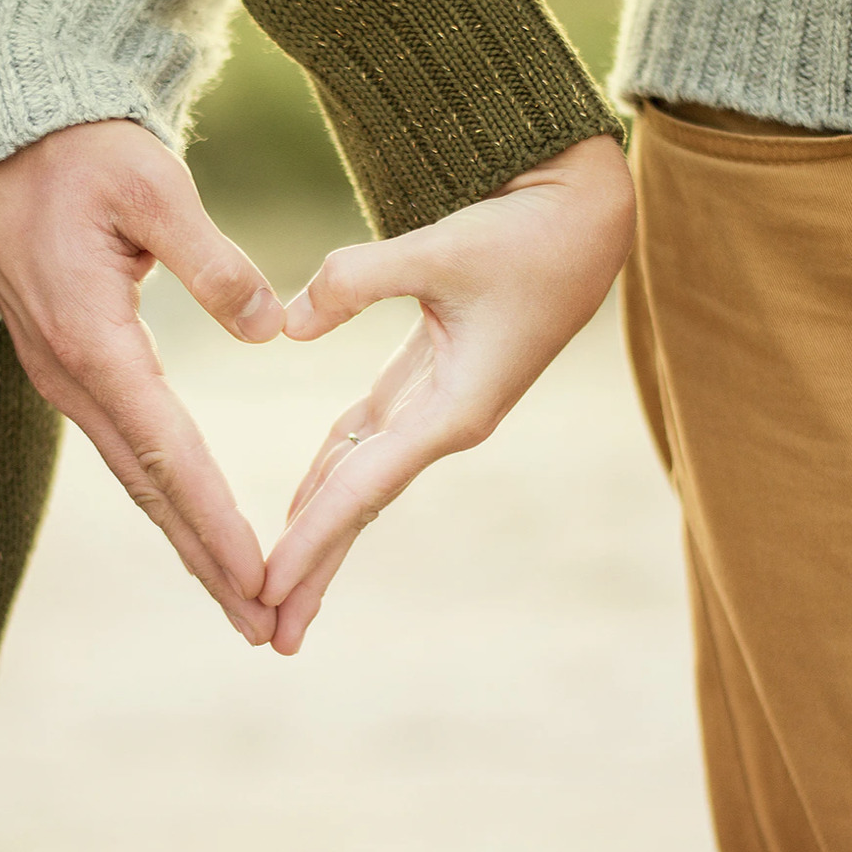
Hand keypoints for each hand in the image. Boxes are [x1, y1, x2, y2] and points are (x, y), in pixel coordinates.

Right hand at [0, 120, 284, 643]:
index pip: (167, 451)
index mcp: (93, 339)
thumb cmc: (77, 153)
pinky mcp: (69, 367)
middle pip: (150, 488)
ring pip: (135, 477)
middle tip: (263, 625)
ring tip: (240, 597)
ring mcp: (64, 377)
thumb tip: (269, 329)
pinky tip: (195, 525)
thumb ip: (212, 260)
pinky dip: (166, 497)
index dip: (216, 520)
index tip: (260, 576)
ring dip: (187, 540)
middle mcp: (72, 375)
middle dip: (207, 561)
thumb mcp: (151, 185)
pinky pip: (125, 448)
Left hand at [263, 134, 635, 653]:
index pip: (363, 489)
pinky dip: (330, 473)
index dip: (311, 539)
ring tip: (276, 588)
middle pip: (360, 507)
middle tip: (268, 634)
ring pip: (361, 480)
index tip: (265, 588)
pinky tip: (300, 505)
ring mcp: (439, 407)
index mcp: (455, 410)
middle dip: (315, 569)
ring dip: (319, 532)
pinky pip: (368, 441)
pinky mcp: (431, 380)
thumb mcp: (442, 248)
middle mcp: (446, 422)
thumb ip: (356, 281)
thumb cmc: (527, 234)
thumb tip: (285, 326)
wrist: (586, 217)